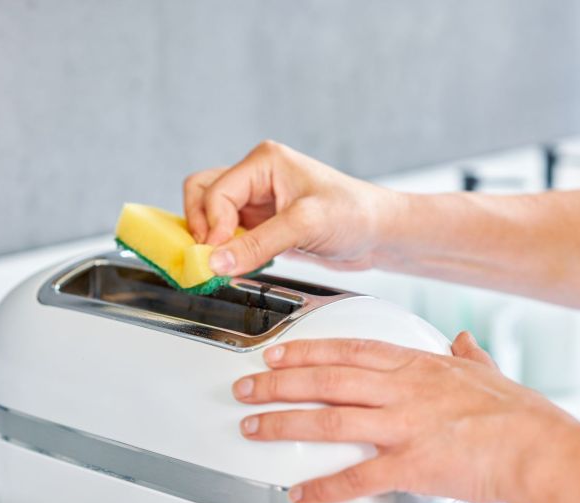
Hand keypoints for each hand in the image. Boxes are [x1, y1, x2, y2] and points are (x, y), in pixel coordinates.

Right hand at [183, 140, 393, 275]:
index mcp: (264, 161)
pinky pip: (229, 233)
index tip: (215, 256)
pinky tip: (239, 263)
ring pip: (211, 214)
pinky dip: (226, 249)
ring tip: (224, 260)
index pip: (215, 191)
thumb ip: (257, 244)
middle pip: (201, 193)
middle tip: (210, 256)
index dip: (210, 226)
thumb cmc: (354, 214)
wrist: (379, 233)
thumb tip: (217, 262)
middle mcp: (256, 177)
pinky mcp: (263, 223)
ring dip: (211, 238)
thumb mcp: (304, 226)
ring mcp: (258, 200)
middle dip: (200, 225)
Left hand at [233, 332, 579, 502]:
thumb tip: (462, 340)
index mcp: (414, 366)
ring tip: (252, 426)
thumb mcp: (485, 370)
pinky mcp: (411, 464)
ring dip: (285, 423)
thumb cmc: (514, 412)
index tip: (274, 351)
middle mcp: (401, 390)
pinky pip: (358, 476)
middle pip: (326, 380)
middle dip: (279, 383)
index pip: (347, 350)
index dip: (305, 349)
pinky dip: (324, 485)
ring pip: (331, 421)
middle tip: (245, 386)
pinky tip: (300, 491)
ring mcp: (403, 426)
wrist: (539, 448)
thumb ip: (466, 354)